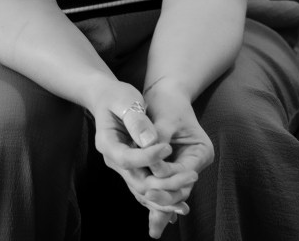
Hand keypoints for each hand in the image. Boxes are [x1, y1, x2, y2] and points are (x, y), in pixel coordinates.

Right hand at [92, 83, 197, 224]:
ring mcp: (122, 167)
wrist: (108, 98)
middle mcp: (113, 160)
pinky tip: (179, 203)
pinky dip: (162, 195)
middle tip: (191, 176)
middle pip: (137, 182)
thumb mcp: (125, 100)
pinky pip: (147, 188)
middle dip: (164, 184)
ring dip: (166, 197)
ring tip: (187, 199)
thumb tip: (150, 141)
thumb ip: (136, 120)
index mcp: (108, 143)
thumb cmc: (117, 96)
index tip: (168, 149)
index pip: (128, 159)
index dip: (148, 157)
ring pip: (143, 190)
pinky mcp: (133, 168)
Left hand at [144, 82, 214, 237]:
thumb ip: (158, 138)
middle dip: (165, 198)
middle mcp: (195, 163)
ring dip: (162, 208)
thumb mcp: (165, 117)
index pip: (182, 172)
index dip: (165, 175)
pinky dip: (158, 199)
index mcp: (201, 151)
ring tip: (153, 230)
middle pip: (180, 188)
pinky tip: (153, 220)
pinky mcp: (172, 170)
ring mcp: (185, 168)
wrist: (166, 93)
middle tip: (148, 203)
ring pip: (173, 193)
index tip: (148, 180)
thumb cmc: (168, 101)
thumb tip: (150, 158)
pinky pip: (166, 188)